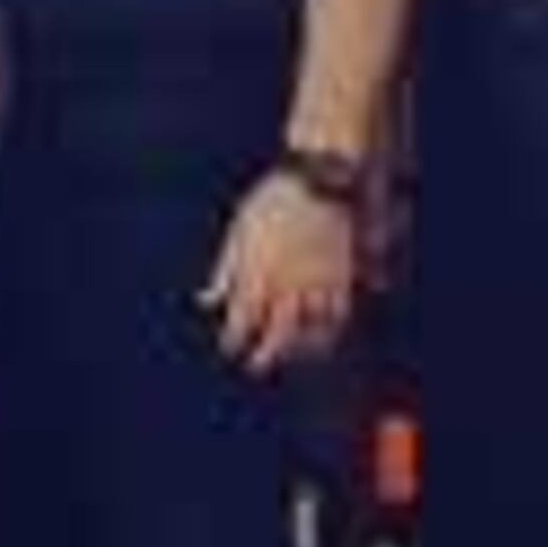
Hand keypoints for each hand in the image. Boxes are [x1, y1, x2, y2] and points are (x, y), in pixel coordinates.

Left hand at [198, 172, 356, 375]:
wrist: (318, 178)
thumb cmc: (272, 201)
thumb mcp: (239, 230)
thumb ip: (224, 271)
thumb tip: (206, 302)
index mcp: (258, 270)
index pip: (243, 320)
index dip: (234, 340)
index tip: (229, 349)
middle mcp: (287, 283)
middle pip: (278, 335)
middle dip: (265, 357)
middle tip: (256, 367)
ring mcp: (317, 282)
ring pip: (311, 332)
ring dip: (299, 349)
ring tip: (289, 356)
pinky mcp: (341, 277)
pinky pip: (337, 316)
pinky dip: (329, 332)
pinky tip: (320, 337)